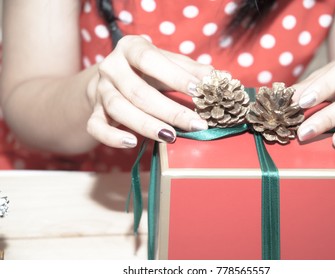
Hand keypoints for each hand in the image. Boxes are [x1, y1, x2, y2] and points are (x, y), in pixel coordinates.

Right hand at [85, 35, 211, 147]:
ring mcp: (100, 91)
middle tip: (196, 124)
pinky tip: (132, 143)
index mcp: (130, 48)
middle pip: (138, 91)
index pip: (150, 60)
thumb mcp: (168, 63)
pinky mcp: (93, 112)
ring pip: (119, 109)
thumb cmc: (146, 70)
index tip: (200, 91)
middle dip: (170, 110)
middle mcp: (111, 67)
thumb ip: (191, 70)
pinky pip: (96, 127)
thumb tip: (221, 79)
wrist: (111, 79)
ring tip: (171, 136)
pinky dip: (112, 138)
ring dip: (147, 125)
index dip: (175, 76)